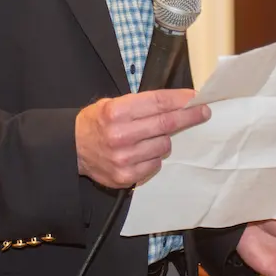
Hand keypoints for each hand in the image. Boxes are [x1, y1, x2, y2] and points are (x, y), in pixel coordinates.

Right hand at [75, 89, 209, 188]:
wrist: (72, 149)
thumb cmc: (96, 123)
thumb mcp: (112, 104)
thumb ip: (142, 104)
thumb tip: (177, 102)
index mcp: (116, 112)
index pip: (157, 102)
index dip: (180, 99)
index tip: (195, 98)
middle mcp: (120, 135)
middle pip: (166, 124)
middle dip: (188, 116)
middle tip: (203, 111)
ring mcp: (123, 158)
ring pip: (163, 145)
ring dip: (164, 139)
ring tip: (151, 136)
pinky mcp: (125, 177)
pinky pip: (155, 164)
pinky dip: (154, 156)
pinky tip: (142, 151)